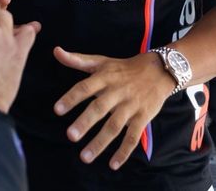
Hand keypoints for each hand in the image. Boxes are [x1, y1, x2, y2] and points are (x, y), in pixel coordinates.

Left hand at [52, 48, 172, 169]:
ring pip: (114, 126)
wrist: (159, 70)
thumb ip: (77, 60)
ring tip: (84, 157)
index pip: (85, 87)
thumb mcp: (101, 61)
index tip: (56, 110)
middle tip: (70, 136)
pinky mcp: (143, 117)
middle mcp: (117, 91)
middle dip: (85, 122)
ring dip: (100, 142)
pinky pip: (133, 136)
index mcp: (105, 77)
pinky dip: (124, 151)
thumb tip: (56, 51)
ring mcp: (131, 105)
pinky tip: (113, 164)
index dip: (71, 98)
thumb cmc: (123, 68)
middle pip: (99, 108)